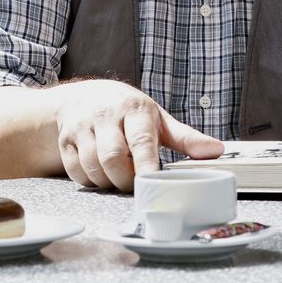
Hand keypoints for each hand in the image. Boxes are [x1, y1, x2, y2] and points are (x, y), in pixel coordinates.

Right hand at [54, 79, 222, 190]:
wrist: (82, 98)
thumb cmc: (128, 111)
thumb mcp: (159, 119)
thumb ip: (186, 138)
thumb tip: (216, 150)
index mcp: (134, 109)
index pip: (141, 140)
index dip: (146, 165)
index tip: (153, 184)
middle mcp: (106, 115)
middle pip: (113, 158)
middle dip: (126, 179)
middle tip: (136, 184)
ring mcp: (82, 128)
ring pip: (93, 167)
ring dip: (108, 182)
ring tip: (119, 177)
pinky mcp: (65, 141)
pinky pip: (76, 172)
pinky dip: (90, 181)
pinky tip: (100, 174)